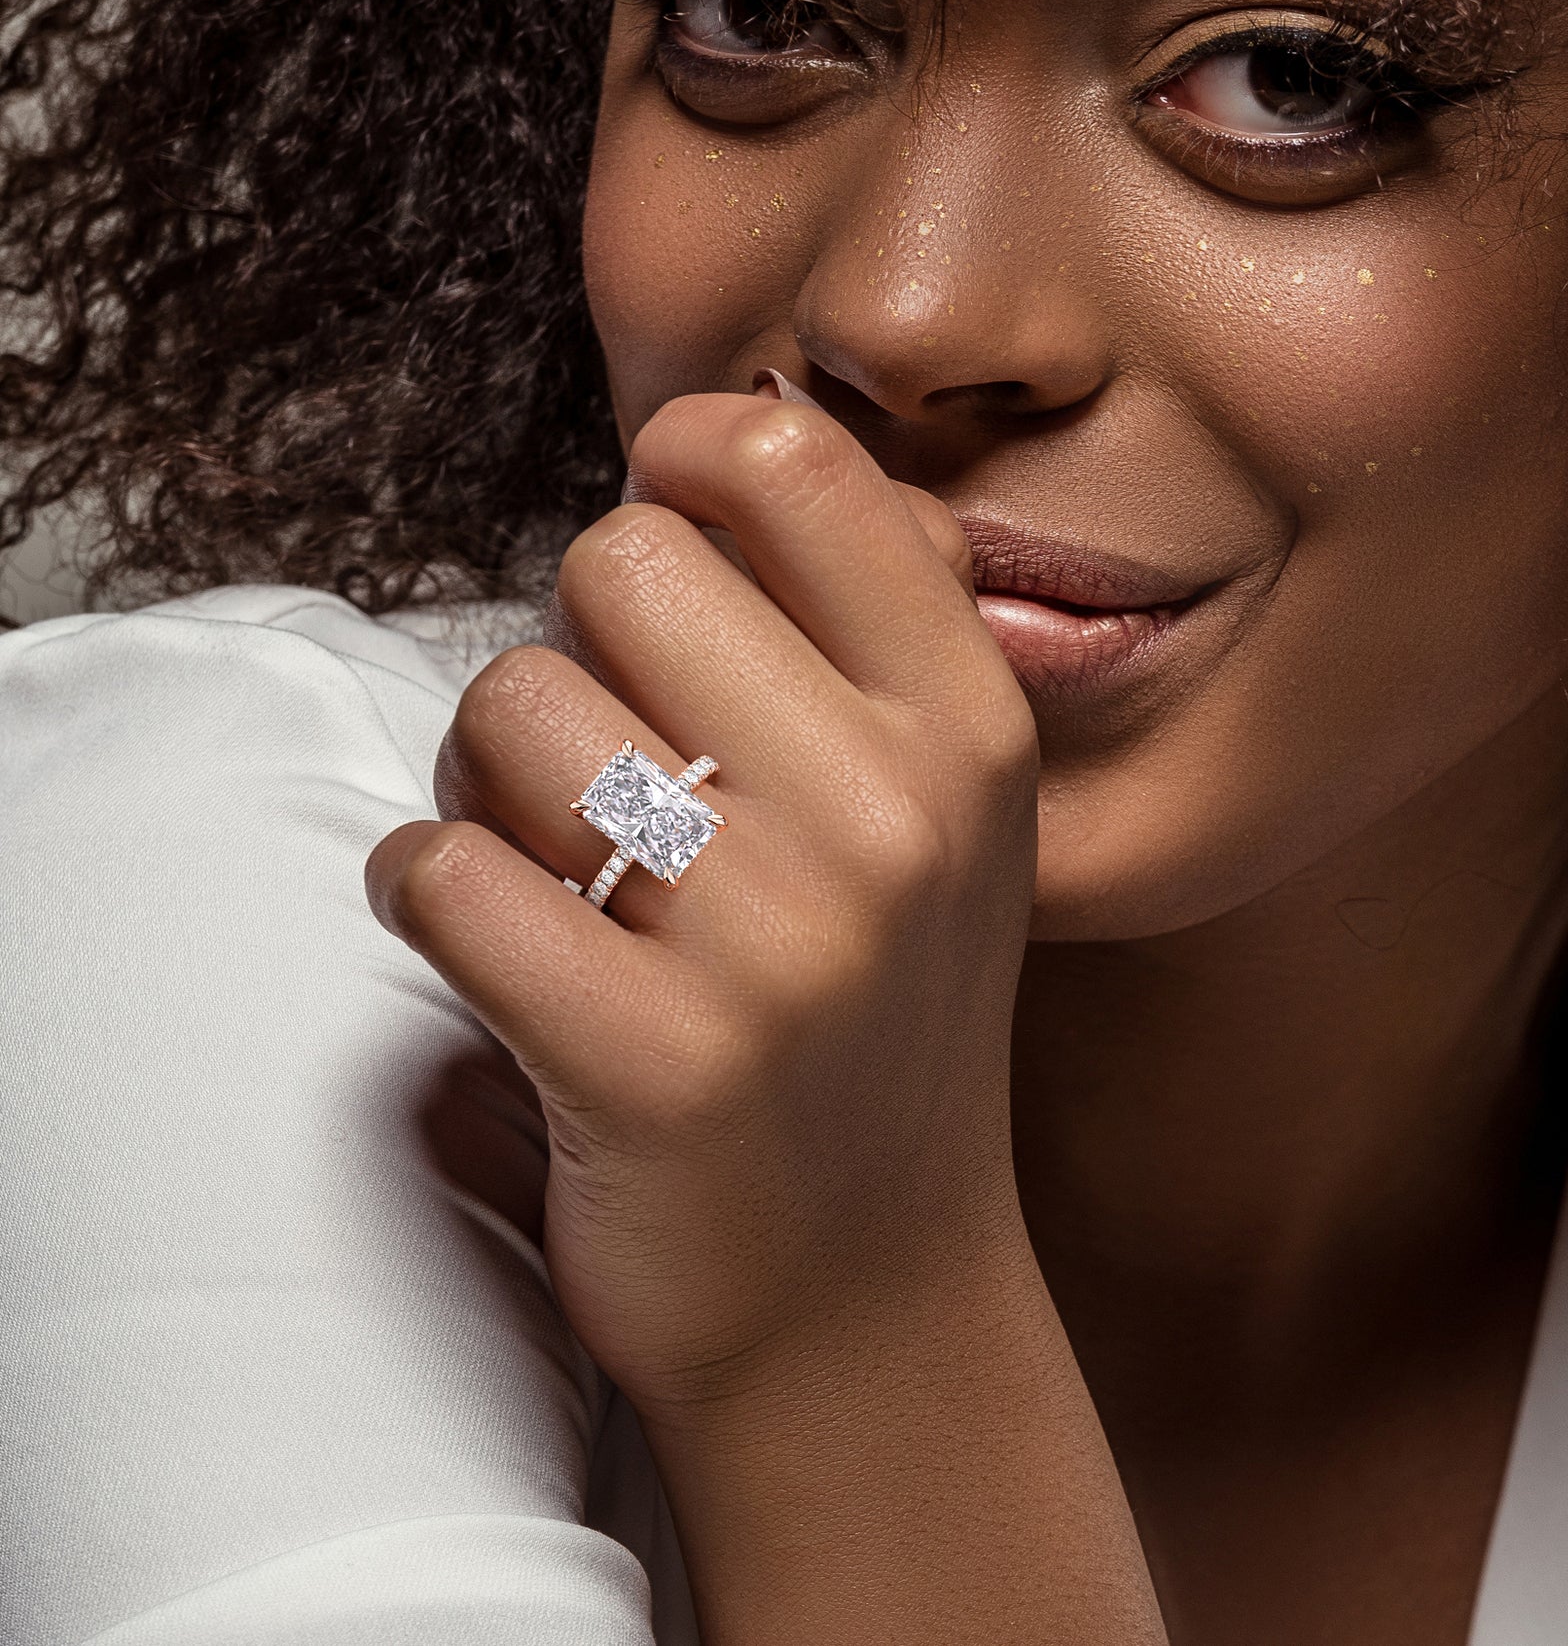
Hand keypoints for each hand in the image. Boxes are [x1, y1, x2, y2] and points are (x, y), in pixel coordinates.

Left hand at [366, 390, 1040, 1417]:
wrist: (868, 1300)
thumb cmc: (875, 1019)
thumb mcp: (954, 814)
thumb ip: (881, 623)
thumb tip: (748, 438)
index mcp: (970, 728)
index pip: (796, 464)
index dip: (683, 455)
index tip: (656, 521)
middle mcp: (896, 819)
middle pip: (621, 564)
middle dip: (571, 638)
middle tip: (597, 746)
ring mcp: (781, 947)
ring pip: (512, 709)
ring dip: (485, 776)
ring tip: (552, 860)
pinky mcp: (650, 1064)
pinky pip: (441, 874)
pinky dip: (426, 891)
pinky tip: (492, 938)